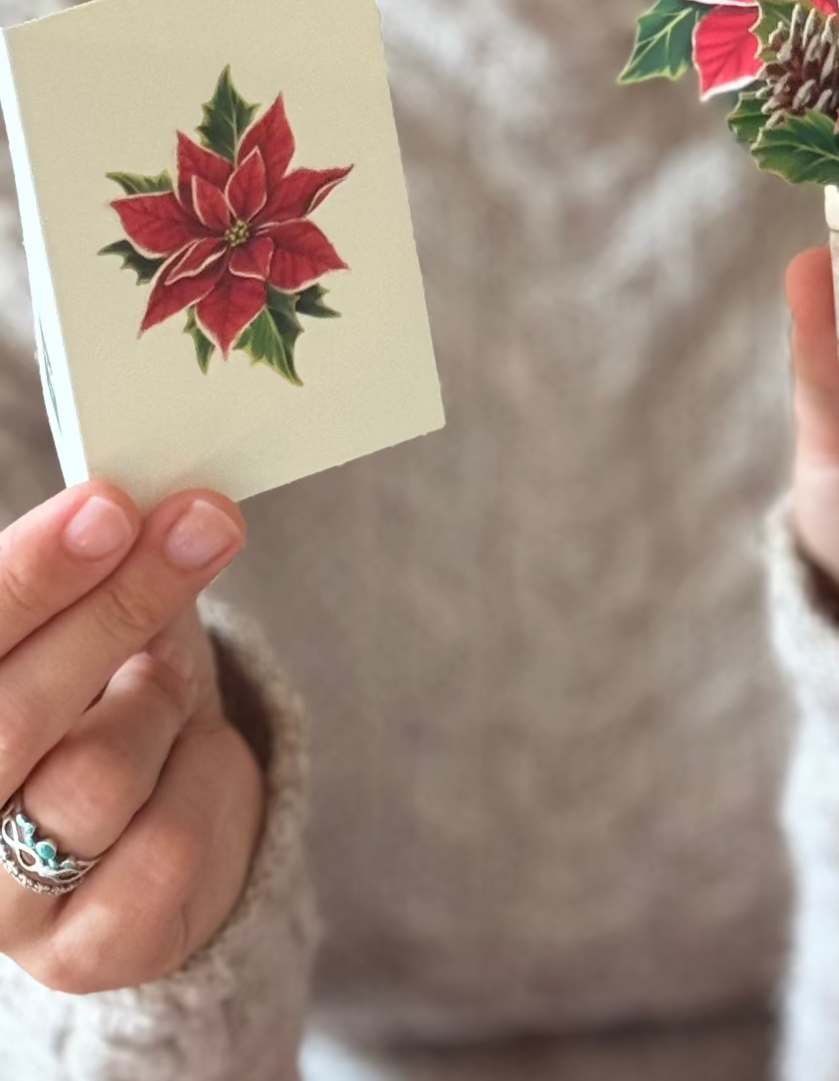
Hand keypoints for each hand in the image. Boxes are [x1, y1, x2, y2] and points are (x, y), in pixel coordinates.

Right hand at [0, 483, 262, 991]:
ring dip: (158, 708)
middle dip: (117, 606)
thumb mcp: (101, 626)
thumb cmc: (113, 699)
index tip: (108, 506)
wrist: (164, 821)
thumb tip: (149, 505)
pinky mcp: (73, 953)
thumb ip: (100, 571)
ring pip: (93, 776)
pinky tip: (186, 767)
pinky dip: (199, 784)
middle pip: (16, 708)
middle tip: (201, 526)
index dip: (33, 573)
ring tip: (165, 691)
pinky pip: (163, 848)